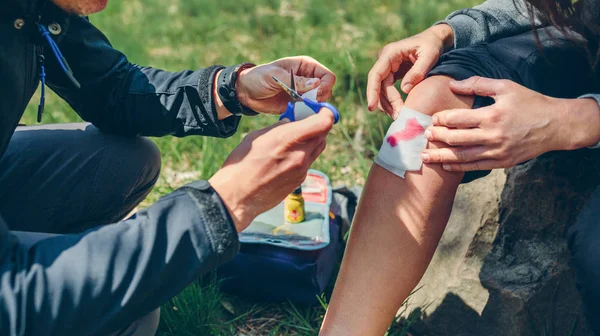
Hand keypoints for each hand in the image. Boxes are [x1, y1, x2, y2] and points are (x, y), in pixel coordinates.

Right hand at [209, 109, 334, 231]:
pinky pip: (309, 162)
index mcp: (287, 139)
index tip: (320, 111)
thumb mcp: (257, 137)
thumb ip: (278, 128)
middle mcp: (299, 155)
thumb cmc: (242, 165)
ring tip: (296, 138)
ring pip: (318, 148)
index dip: (326, 114)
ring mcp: (301, 170)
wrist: (238, 196)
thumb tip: (290, 123)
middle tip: (307, 122)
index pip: (323, 123)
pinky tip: (288, 156)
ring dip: (312, 140)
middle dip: (318, 125)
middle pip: (323, 135)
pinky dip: (304, 154)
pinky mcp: (299, 180)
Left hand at [235, 56, 335, 113]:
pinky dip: (306, 115)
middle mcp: (308, 79)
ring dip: (313, 107)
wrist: (246, 92)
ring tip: (298, 108)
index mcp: (306, 66)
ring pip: (320, 103)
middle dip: (320, 99)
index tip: (316, 94)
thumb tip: (317, 84)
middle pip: (327, 90)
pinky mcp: (298, 105)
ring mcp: (304, 93)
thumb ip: (296, 81)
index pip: (328, 76)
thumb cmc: (259, 77)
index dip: (325, 86)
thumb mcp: (276, 76)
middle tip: (305, 103)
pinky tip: (296, 115)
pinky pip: (309, 111)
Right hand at [367, 24, 453, 116]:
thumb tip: (405, 90)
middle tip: (397, 116)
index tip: (371, 107)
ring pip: (381, 90)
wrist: (435, 40)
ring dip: (387, 104)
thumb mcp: (430, 56)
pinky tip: (397, 110)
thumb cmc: (433, 45)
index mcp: (390, 53)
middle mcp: (385, 60)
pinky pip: (387, 89)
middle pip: (378, 85)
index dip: (372, 91)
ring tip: (398, 116)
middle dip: (385, 102)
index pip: (376, 74)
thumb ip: (418, 71)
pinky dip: (391, 101)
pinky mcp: (392, 74)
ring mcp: (387, 67)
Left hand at [421, 77, 599, 171]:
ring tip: (425, 156)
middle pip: (456, 139)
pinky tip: (445, 166)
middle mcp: (493, 135)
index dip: (442, 119)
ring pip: (462, 156)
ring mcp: (497, 151)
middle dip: (438, 137)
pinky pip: (475, 166)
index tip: (433, 118)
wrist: (555, 126)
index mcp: (492, 115)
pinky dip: (458, 167)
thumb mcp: (505, 87)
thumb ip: (477, 84)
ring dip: (441, 157)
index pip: (458, 119)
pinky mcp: (502, 162)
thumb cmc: (530, 103)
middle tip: (425, 135)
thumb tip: (452, 83)